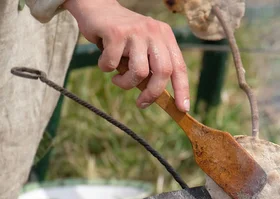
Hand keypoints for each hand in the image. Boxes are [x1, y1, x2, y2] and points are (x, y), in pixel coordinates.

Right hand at [63, 0, 189, 111]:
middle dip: (152, 93)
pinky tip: (104, 60)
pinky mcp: (116, 32)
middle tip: (141, 103)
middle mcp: (154, 32)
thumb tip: (156, 98)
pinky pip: (113, 64)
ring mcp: (136, 31)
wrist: (96, 8)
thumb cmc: (122, 36)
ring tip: (117, 79)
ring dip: (125, 83)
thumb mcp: (143, 48)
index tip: (183, 108)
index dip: (182, 89)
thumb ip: (151, 67)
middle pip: (163, 72)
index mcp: (165, 37)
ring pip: (139, 72)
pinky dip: (106, 68)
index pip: (179, 67)